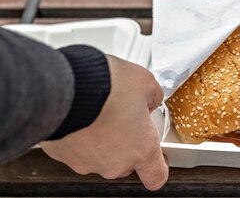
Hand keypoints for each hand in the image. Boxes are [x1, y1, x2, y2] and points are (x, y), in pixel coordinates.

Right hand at [40, 56, 167, 190]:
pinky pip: (75, 148)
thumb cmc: (108, 86)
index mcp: (142, 149)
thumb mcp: (146, 82)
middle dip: (127, 143)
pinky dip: (79, 135)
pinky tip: (80, 114)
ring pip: (99, 155)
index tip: (159, 157)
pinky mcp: (61, 156)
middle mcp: (114, 163)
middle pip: (126, 162)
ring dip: (101, 138)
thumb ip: (152, 97)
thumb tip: (148, 100)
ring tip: (100, 112)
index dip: (158, 167)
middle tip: (124, 118)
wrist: (65, 86)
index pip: (155, 176)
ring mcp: (86, 163)